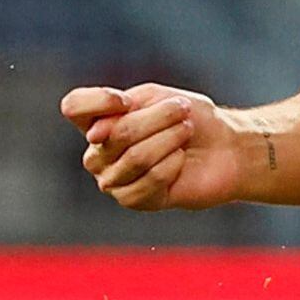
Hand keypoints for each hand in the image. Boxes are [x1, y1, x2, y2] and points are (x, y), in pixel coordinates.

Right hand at [60, 84, 251, 211]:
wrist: (225, 148)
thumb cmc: (190, 118)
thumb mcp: (158, 98)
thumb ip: (126, 108)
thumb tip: (94, 135)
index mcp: (97, 121)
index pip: (74, 107)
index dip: (99, 101)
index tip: (129, 100)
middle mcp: (97, 153)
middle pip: (116, 133)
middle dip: (158, 119)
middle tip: (183, 111)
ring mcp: (112, 180)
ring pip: (135, 157)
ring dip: (169, 140)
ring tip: (186, 132)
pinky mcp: (134, 200)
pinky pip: (149, 180)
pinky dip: (172, 165)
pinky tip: (180, 160)